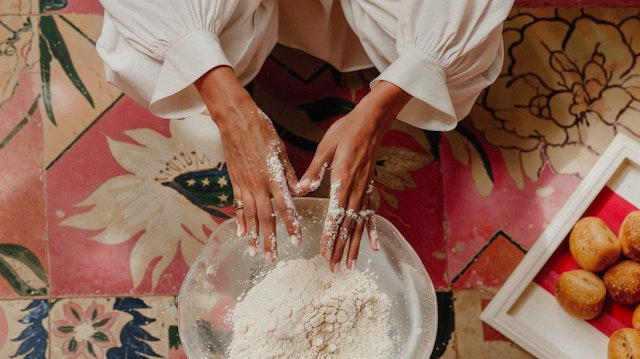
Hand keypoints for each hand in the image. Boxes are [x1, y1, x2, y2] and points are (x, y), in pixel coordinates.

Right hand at [195, 66, 301, 262]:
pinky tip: (241, 233)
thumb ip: (289, 173)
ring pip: (249, 216)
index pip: (285, 207)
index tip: (296, 241)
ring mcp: (244, 185)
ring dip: (253, 236)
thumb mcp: (280, 150)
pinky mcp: (234, 181)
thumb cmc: (261, 131)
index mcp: (273, 177)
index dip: (291, 225)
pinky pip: (238, 205)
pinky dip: (239, 220)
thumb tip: (300, 191)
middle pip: (265, 218)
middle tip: (272, 259)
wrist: (235, 120)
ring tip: (254, 252)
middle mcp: (258, 185)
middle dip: (269, 240)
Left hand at [298, 81, 410, 271]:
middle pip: (347, 226)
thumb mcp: (326, 148)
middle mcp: (356, 190)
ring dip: (355, 246)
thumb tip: (300, 189)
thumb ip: (314, 171)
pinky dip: (371, 232)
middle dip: (341, 248)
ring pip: (359, 225)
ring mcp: (365, 190)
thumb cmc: (346, 131)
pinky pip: (371, 214)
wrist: (371, 122)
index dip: (330, 236)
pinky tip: (374, 246)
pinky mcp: (369, 188)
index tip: (325, 252)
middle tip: (334, 268)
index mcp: (343, 180)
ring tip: (352, 265)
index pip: (335, 215)